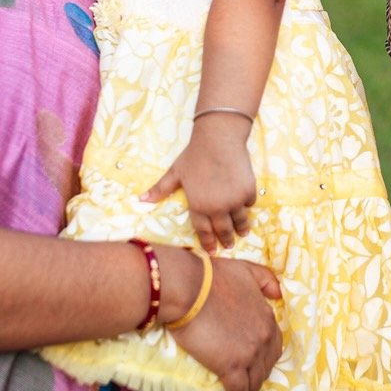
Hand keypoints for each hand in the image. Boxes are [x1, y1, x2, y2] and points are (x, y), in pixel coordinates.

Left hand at [142, 116, 256, 252]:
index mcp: (198, 205)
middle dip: (226, 240)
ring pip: (240, 221)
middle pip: (224, 231)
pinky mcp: (248, 191)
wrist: (219, 138)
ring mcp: (234, 201)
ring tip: (242, 232)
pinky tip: (245, 207)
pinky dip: (246, 205)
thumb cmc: (194, 154)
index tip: (212, 251)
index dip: (208, 243)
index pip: (203, 231)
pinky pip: (249, 204)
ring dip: (241, 228)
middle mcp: (217, 208)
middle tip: (229, 245)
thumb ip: (161, 189)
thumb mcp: (176, 172)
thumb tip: (141, 200)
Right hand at [158, 249, 281, 390]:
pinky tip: (222, 389)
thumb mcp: (246, 270)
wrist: (187, 288)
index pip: (275, 346)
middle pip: (267, 367)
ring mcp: (250, 353)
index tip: (246, 355)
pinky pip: (239, 389)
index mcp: (268, 317)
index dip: (261, 353)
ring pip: (255, 381)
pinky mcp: (231, 367)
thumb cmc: (211, 276)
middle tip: (238, 372)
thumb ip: (266, 280)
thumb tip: (278, 294)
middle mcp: (264, 337)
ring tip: (230, 383)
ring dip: (245, 384)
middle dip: (255, 371)